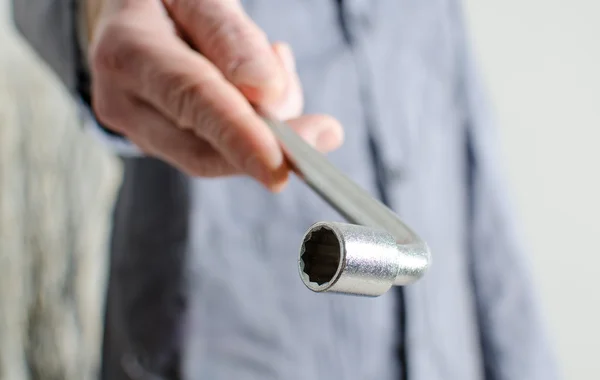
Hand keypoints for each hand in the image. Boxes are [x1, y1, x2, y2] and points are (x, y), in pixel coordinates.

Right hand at [86, 0, 343, 190]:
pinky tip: (261, 91)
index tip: (280, 165)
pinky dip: (252, 129)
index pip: (193, 98)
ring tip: (281, 71)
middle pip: (199, 147)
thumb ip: (230, 37)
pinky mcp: (158, 140)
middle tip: (326, 134)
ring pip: (211, 156)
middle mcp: (122, 98)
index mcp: (128, 49)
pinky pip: (214, 149)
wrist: (130, 13)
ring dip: (264, 133)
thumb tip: (267, 94)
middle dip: (268, 150)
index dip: (238, 136)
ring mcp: (137, 126)